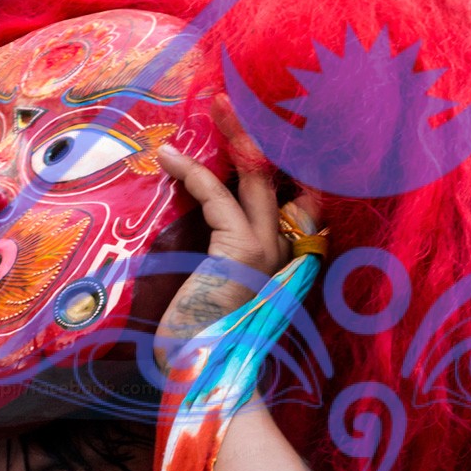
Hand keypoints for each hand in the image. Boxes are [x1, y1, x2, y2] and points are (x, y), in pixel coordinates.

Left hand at [154, 95, 316, 369]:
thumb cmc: (204, 335)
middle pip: (283, 175)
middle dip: (263, 132)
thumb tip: (208, 207)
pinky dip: (191, 173)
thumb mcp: (218, 284)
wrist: (205, 373)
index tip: (265, 124)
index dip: (286, 155)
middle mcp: (289, 250)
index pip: (300, 194)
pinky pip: (217, 196)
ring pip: (257, 176)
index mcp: (290, 256)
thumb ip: (226, 250)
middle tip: (237, 98)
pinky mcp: (243, 251)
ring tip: (216, 104)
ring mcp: (269, 250)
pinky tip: (169, 158)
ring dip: (237, 135)